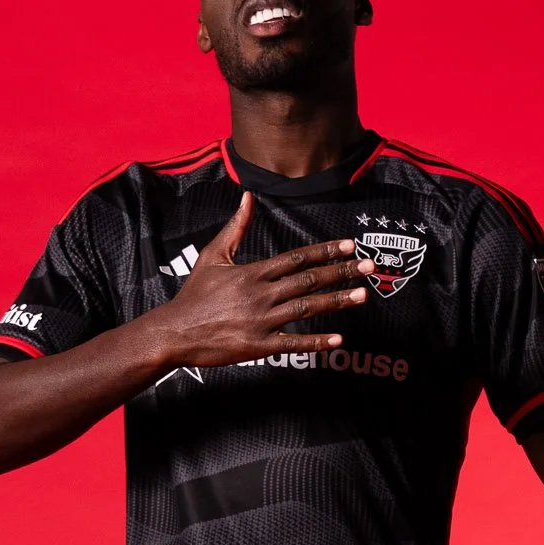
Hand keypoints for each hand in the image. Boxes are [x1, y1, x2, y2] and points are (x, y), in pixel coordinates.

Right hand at [152, 192, 374, 367]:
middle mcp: (261, 294)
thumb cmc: (194, 295)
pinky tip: (338, 339)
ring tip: (363, 295)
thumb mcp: (213, 256)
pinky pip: (292, 343)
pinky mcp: (257, 346)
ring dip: (336, 302)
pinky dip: (316, 341)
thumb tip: (247, 198)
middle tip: (369, 267)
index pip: (297, 258)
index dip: (325, 251)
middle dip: (341, 272)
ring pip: (305, 308)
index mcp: (254, 272)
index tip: (349, 245)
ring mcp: (261, 321)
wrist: (174, 332)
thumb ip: (235, 228)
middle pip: (308, 280)